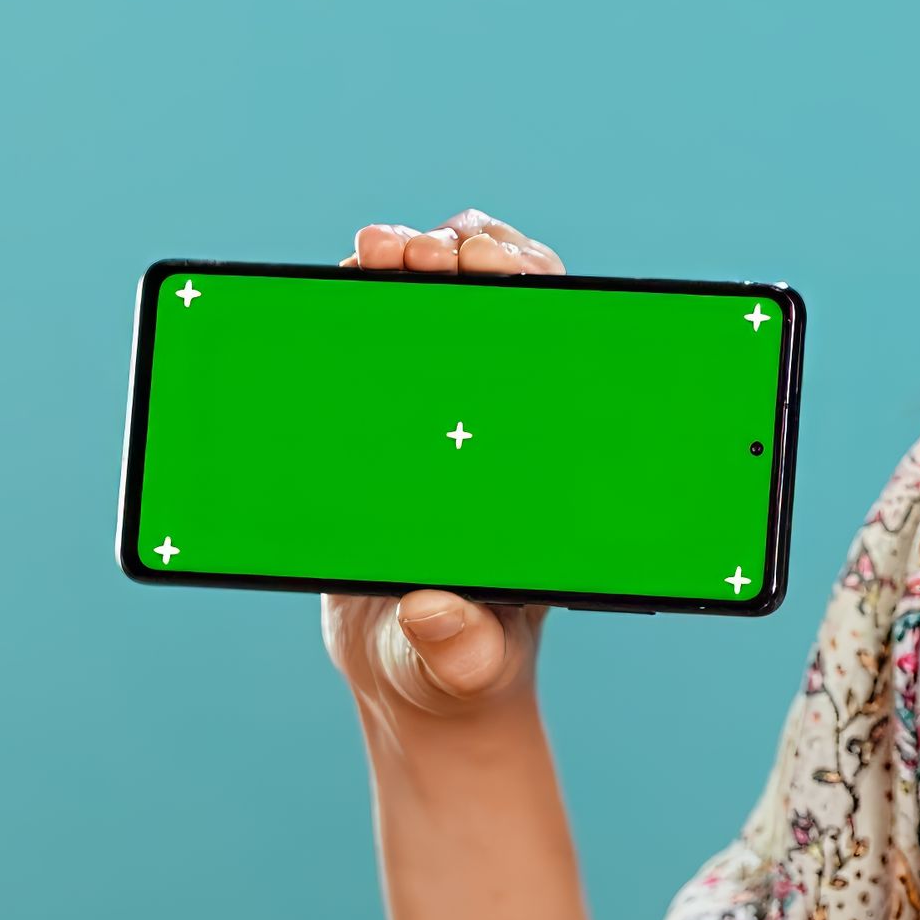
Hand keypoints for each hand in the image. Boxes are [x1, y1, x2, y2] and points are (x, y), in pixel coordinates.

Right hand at [323, 210, 565, 727]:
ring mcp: (451, 413)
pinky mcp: (394, 418)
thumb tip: (438, 611)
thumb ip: (456, 647)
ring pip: (453, 305)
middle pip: (512, 308)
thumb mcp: (460, 663)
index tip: (501, 264)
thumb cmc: (457, 664)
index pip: (568, 352)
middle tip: (430, 253)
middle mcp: (510, 423)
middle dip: (474, 258)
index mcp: (549, 463)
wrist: (410, 669)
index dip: (539, 293)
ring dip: (423, 261)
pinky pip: (391, 335)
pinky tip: (352, 271)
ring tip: (382, 250)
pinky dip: (374, 292)